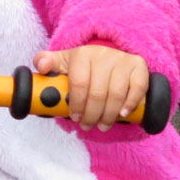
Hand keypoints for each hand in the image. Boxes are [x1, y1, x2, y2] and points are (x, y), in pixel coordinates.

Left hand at [33, 44, 148, 130]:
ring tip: (102, 125)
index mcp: (82, 54)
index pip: (80, 84)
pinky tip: (122, 114)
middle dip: (91, 115)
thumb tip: (40, 67)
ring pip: (117, 94)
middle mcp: (104, 54)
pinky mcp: (139, 66)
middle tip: (87, 126)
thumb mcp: (62, 62)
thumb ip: (45, 62)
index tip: (74, 117)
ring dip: (109, 115)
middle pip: (98, 93)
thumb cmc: (82, 65)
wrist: (107, 54)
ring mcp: (122, 60)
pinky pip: (138, 88)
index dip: (77, 104)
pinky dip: (130, 104)